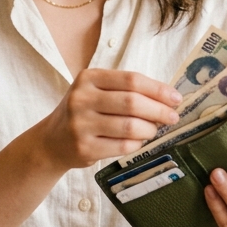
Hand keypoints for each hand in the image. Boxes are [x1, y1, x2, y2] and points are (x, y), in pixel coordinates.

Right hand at [36, 69, 180, 170]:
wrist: (52, 141)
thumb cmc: (84, 112)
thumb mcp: (96, 91)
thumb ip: (125, 91)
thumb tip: (166, 99)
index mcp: (88, 78)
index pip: (131, 80)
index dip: (158, 89)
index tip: (175, 98)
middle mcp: (82, 98)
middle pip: (132, 103)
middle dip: (159, 110)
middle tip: (172, 117)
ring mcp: (81, 124)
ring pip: (130, 127)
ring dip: (149, 129)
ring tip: (153, 130)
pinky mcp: (84, 148)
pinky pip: (123, 146)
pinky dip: (137, 144)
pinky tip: (137, 141)